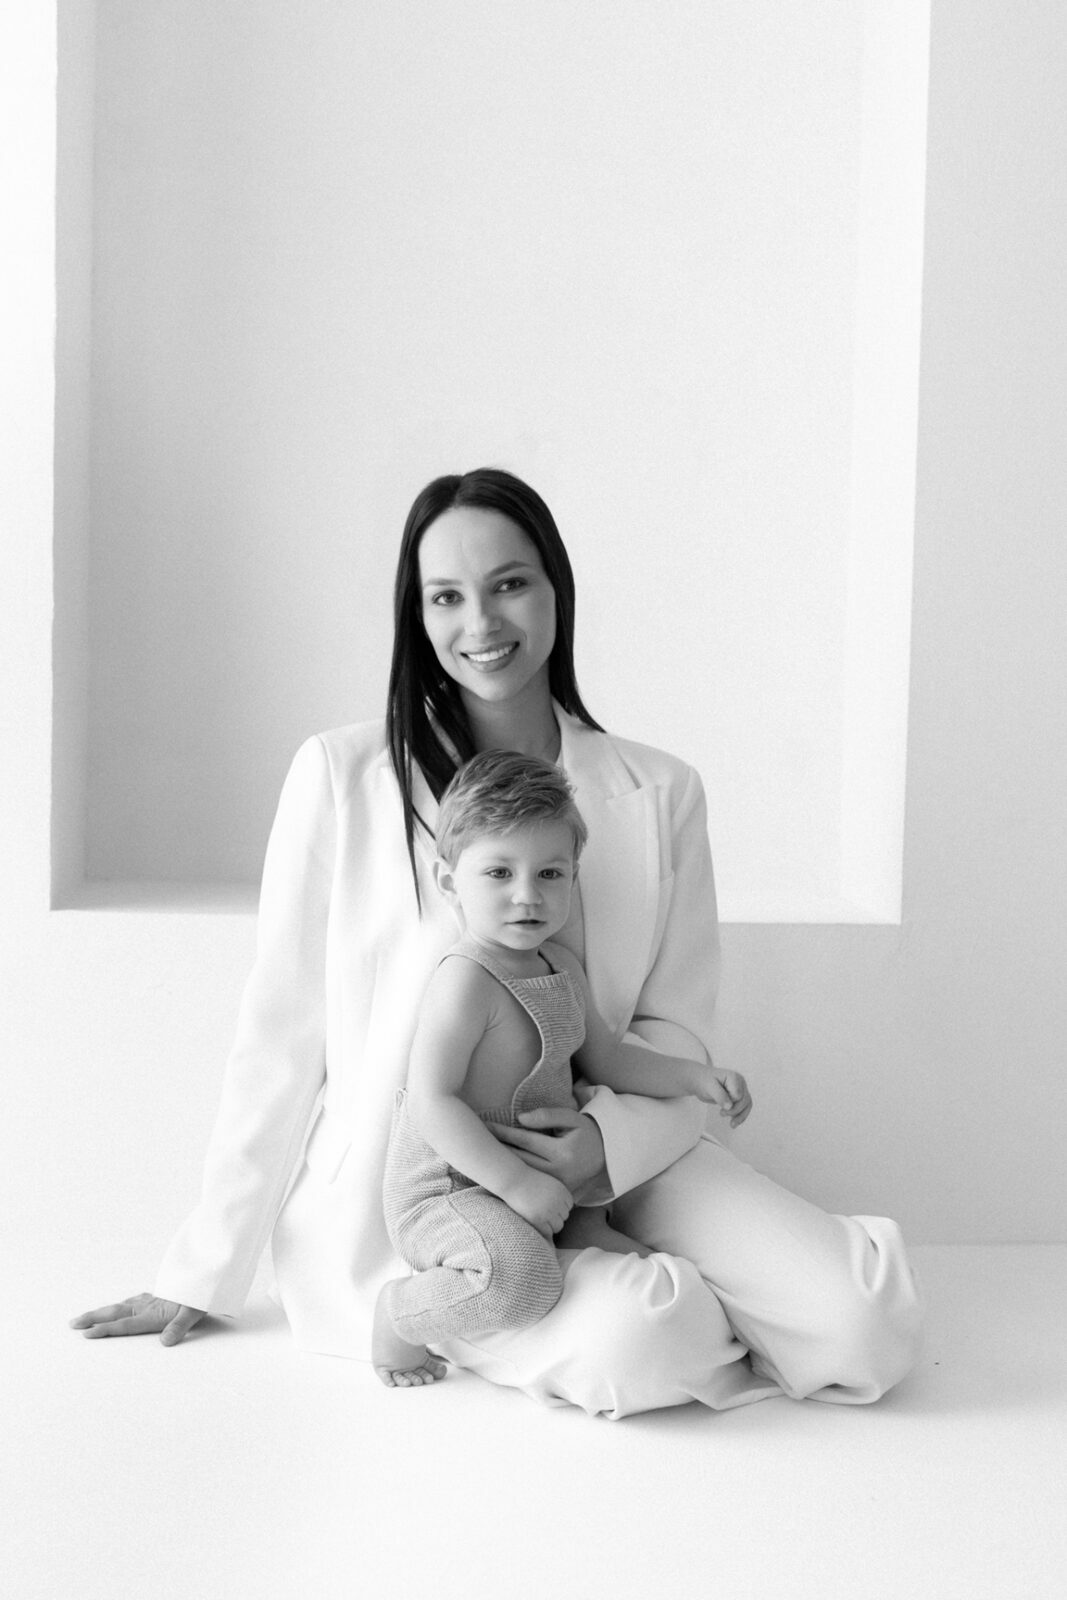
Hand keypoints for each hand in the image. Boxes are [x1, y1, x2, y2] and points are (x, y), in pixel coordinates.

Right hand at [70, 1293, 206, 1345]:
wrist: (209, 1276)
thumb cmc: (201, 1297)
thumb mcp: (194, 1314)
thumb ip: (179, 1327)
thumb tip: (166, 1342)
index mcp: (154, 1313)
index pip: (125, 1324)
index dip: (105, 1329)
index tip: (86, 1333)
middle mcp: (148, 1306)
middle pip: (116, 1313)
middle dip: (94, 1318)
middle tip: (73, 1323)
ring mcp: (152, 1300)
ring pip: (121, 1306)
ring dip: (103, 1312)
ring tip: (87, 1317)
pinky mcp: (158, 1296)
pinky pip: (133, 1300)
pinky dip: (121, 1305)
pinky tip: (121, 1305)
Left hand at [488, 1107, 605, 1193]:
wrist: (607, 1158)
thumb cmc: (586, 1133)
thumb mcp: (572, 1118)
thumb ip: (547, 1116)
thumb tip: (519, 1119)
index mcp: (562, 1153)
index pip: (526, 1141)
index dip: (504, 1133)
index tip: (486, 1126)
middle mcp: (558, 1173)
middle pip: (519, 1160)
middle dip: (497, 1150)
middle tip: (476, 1140)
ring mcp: (557, 1187)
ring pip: (522, 1175)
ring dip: (502, 1166)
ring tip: (482, 1155)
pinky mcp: (556, 1195)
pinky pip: (531, 1186)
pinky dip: (513, 1179)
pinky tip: (498, 1172)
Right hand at [502, 1169, 573, 1238]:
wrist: (512, 1180)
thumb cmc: (526, 1180)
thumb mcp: (547, 1183)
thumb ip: (556, 1195)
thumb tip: (561, 1210)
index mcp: (562, 1191)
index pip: (569, 1206)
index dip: (559, 1208)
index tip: (549, 1206)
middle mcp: (558, 1202)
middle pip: (564, 1217)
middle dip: (555, 1216)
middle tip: (542, 1213)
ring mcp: (549, 1211)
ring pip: (558, 1226)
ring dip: (550, 1225)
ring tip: (538, 1219)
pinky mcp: (538, 1219)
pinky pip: (548, 1232)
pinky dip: (544, 1231)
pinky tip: (535, 1224)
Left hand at [709, 1069, 752, 1126]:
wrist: (701, 1080)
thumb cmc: (704, 1081)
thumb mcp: (709, 1087)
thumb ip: (719, 1095)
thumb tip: (729, 1106)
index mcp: (734, 1077)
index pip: (738, 1094)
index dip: (730, 1102)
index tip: (720, 1104)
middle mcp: (740, 1082)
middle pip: (745, 1100)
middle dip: (734, 1110)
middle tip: (721, 1113)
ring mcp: (741, 1089)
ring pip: (747, 1104)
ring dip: (740, 1116)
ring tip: (732, 1125)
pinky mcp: (739, 1097)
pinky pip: (744, 1108)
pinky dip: (740, 1116)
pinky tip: (734, 1123)